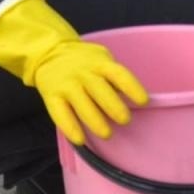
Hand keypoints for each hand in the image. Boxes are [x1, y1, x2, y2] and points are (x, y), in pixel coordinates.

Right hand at [0, 0, 149, 145]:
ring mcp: (66, 84)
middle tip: (125, 120)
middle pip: (100, 90)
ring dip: (95, 120)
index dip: (132, 87)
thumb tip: (133, 97)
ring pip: (81, 104)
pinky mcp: (51, 95)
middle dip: (114, 107)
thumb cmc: (85, 62)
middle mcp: (83, 73)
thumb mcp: (102, 60)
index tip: (143, 101)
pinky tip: (80, 140)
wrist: (50, 53)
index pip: (118, 74)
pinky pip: (60, 113)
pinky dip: (70, 127)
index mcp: (100, 63)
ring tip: (107, 134)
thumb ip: (114, 77)